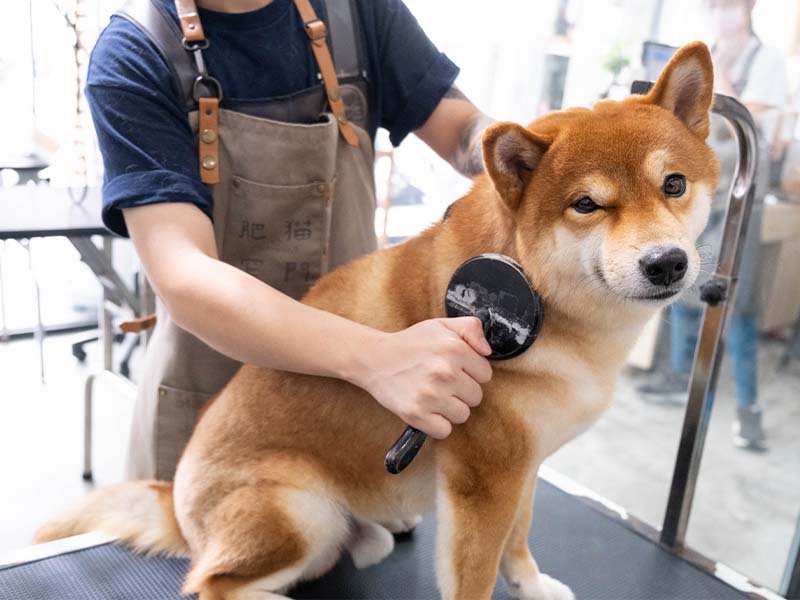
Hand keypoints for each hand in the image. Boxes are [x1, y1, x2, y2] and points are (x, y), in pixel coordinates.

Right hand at [353, 317, 492, 438]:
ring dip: (450, 408)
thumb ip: (471, 328)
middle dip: (462, 391)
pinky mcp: (416, 414)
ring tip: (434, 395)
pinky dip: (437, 424)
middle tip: (442, 382)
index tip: (455, 369)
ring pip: (463, 415)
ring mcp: (430, 395)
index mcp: (454, 348)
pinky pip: (444, 430)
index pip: (485, 374)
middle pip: (476, 397)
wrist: (374, 359)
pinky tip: (427, 409)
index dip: (471, 372)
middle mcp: (444, 372)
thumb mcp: (442, 325)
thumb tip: (487, 352)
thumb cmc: (411, 344)